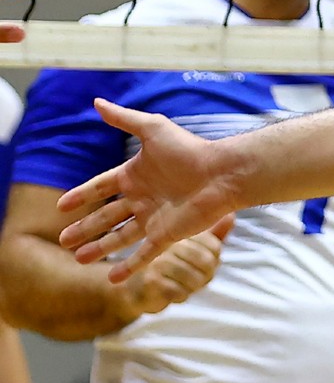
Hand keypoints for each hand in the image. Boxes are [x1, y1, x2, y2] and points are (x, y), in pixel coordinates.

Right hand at [57, 101, 247, 281]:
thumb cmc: (190, 150)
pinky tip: (111, 279)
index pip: (101, 186)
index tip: (61, 206)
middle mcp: (143, 198)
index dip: (82, 195)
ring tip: (78, 257)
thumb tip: (97, 102)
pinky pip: (144, 254)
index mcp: (136, 175)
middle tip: (63, 240)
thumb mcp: (153, 129)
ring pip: (120, 237)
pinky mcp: (167, 235)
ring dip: (99, 247)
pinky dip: (128, 267)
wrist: (223, 174)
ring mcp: (154, 218)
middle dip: (85, 228)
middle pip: (107, 216)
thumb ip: (124, 119)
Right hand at [118, 217, 234, 321]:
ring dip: (193, 287)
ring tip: (184, 286)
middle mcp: (169, 242)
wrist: (136, 289)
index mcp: (179, 232)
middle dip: (205, 275)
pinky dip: (181, 295)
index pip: (214, 246)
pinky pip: (180, 291)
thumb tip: (230, 215)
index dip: (213, 260)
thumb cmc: (168, 266)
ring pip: (195, 277)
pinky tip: (174, 293)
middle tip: (195, 280)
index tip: (204, 266)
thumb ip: (213, 235)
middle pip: (207, 262)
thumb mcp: (193, 249)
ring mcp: (159, 260)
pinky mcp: (152, 279)